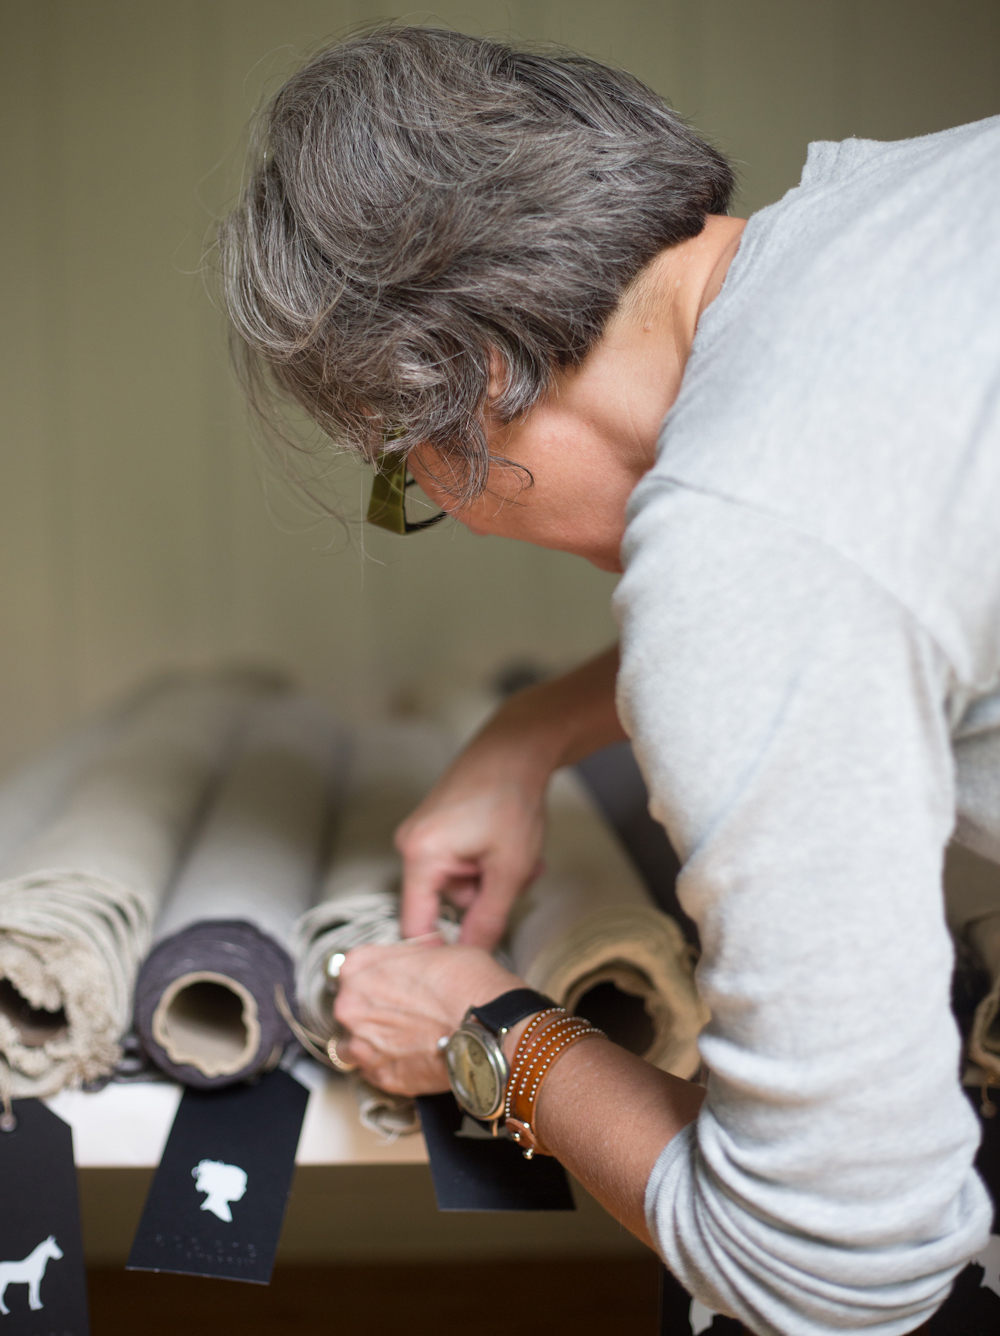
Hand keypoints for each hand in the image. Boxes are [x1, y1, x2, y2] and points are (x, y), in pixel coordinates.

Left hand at [333, 941, 523, 1094]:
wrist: (490, 1028)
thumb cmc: (469, 984)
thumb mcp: (435, 950)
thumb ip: (405, 959)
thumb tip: (406, 964)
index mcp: (358, 967)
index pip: (350, 968)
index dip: (373, 975)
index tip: (387, 982)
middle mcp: (350, 1005)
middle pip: (348, 1007)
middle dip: (370, 1010)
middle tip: (401, 1012)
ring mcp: (362, 1044)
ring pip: (352, 1044)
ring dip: (370, 1041)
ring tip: (402, 1039)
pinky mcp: (379, 1077)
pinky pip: (371, 1071)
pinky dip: (386, 1066)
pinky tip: (410, 1058)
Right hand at [395, 757, 546, 949]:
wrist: (516, 746)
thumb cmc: (512, 798)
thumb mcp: (509, 868)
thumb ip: (489, 918)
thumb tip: (473, 955)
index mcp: (420, 855)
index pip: (414, 924)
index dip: (440, 948)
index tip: (466, 963)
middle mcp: (410, 844)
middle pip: (443, 901)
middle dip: (485, 896)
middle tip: (519, 877)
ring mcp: (421, 833)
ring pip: (456, 882)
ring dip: (490, 877)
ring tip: (519, 855)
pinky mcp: (434, 827)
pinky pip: (457, 861)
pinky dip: (484, 860)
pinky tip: (507, 845)